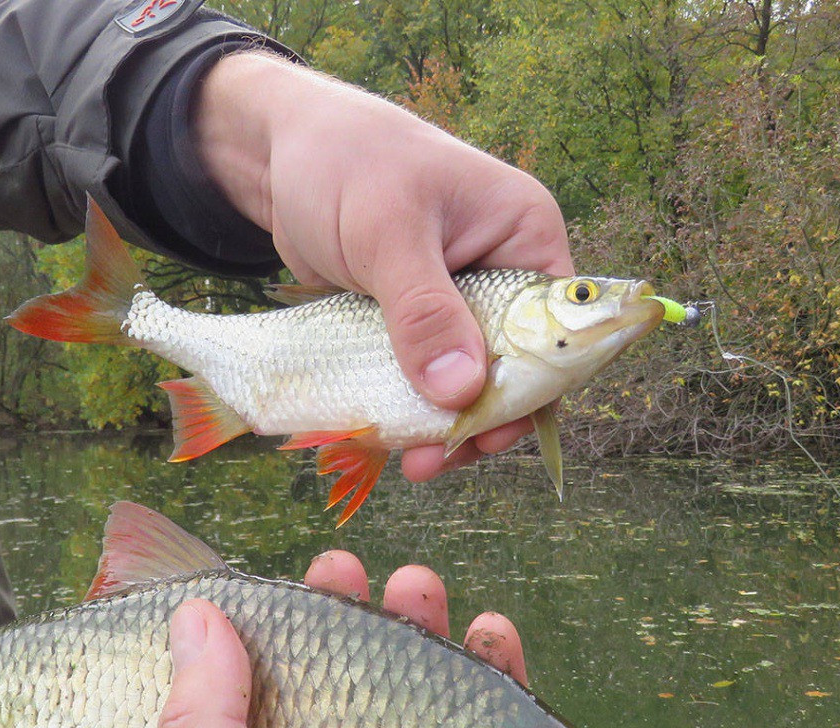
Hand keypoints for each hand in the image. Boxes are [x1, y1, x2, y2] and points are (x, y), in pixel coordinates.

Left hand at [158, 554, 586, 727]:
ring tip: (420, 587)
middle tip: (352, 573)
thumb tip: (193, 623)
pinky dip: (509, 684)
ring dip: (429, 641)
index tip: (280, 589)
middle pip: (351, 704)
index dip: (273, 650)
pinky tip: (496, 637)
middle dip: (352, 632)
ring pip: (430, 713)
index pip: (265, 717)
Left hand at [193, 53, 573, 481]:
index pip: (555, 333)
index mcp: (523, 239)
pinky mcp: (416, 321)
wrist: (284, 153)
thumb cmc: (347, 165)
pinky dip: (408, 405)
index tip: (483, 438)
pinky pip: (424, 376)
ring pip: (465, 381)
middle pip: (511, 370)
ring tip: (407, 462)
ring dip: (437, 424)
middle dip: (474, 421)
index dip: (528, 394)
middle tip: (429, 463)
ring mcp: (458, 302)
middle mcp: (503, 274)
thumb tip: (463, 393)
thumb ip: (424, 312)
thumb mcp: (387, 234)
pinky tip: (386, 436)